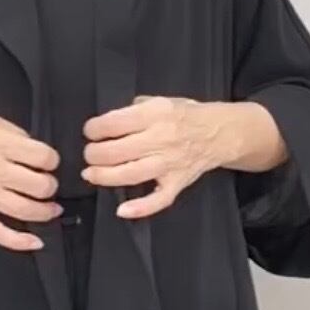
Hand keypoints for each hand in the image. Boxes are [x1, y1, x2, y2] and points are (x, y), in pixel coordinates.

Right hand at [0, 108, 61, 250]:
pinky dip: (22, 242)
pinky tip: (36, 242)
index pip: (44, 157)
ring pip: (28, 211)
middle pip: (41, 185)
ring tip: (50, 208)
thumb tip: (32, 145)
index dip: (51, 160)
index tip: (47, 162)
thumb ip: (10, 130)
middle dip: (50, 185)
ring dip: (46, 211)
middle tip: (45, 184)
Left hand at [81, 96, 231, 218]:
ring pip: (130, 175)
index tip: (90, 132)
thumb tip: (109, 121)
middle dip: (94, 154)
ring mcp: (169, 164)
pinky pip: (158, 200)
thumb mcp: (161, 100)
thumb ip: (134, 109)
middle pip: (116, 151)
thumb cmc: (187, 116)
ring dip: (104, 176)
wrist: (220, 133)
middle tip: (90, 154)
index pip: (114, 123)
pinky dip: (140, 208)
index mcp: (156, 114)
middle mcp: (162, 139)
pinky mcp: (177, 183)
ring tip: (91, 174)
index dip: (94, 129)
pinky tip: (122, 210)